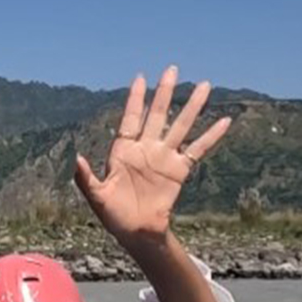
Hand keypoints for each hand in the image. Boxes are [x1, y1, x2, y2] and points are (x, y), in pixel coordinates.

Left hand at [75, 66, 230, 245]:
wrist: (136, 232)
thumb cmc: (113, 215)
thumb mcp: (95, 196)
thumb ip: (85, 178)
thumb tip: (76, 158)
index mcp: (123, 151)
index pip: (130, 118)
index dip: (135, 99)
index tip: (140, 78)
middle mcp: (146, 149)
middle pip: (158, 114)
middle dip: (164, 92)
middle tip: (172, 69)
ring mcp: (164, 158)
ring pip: (181, 125)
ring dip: (193, 106)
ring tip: (204, 86)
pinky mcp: (179, 170)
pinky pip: (199, 149)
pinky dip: (212, 136)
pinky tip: (225, 121)